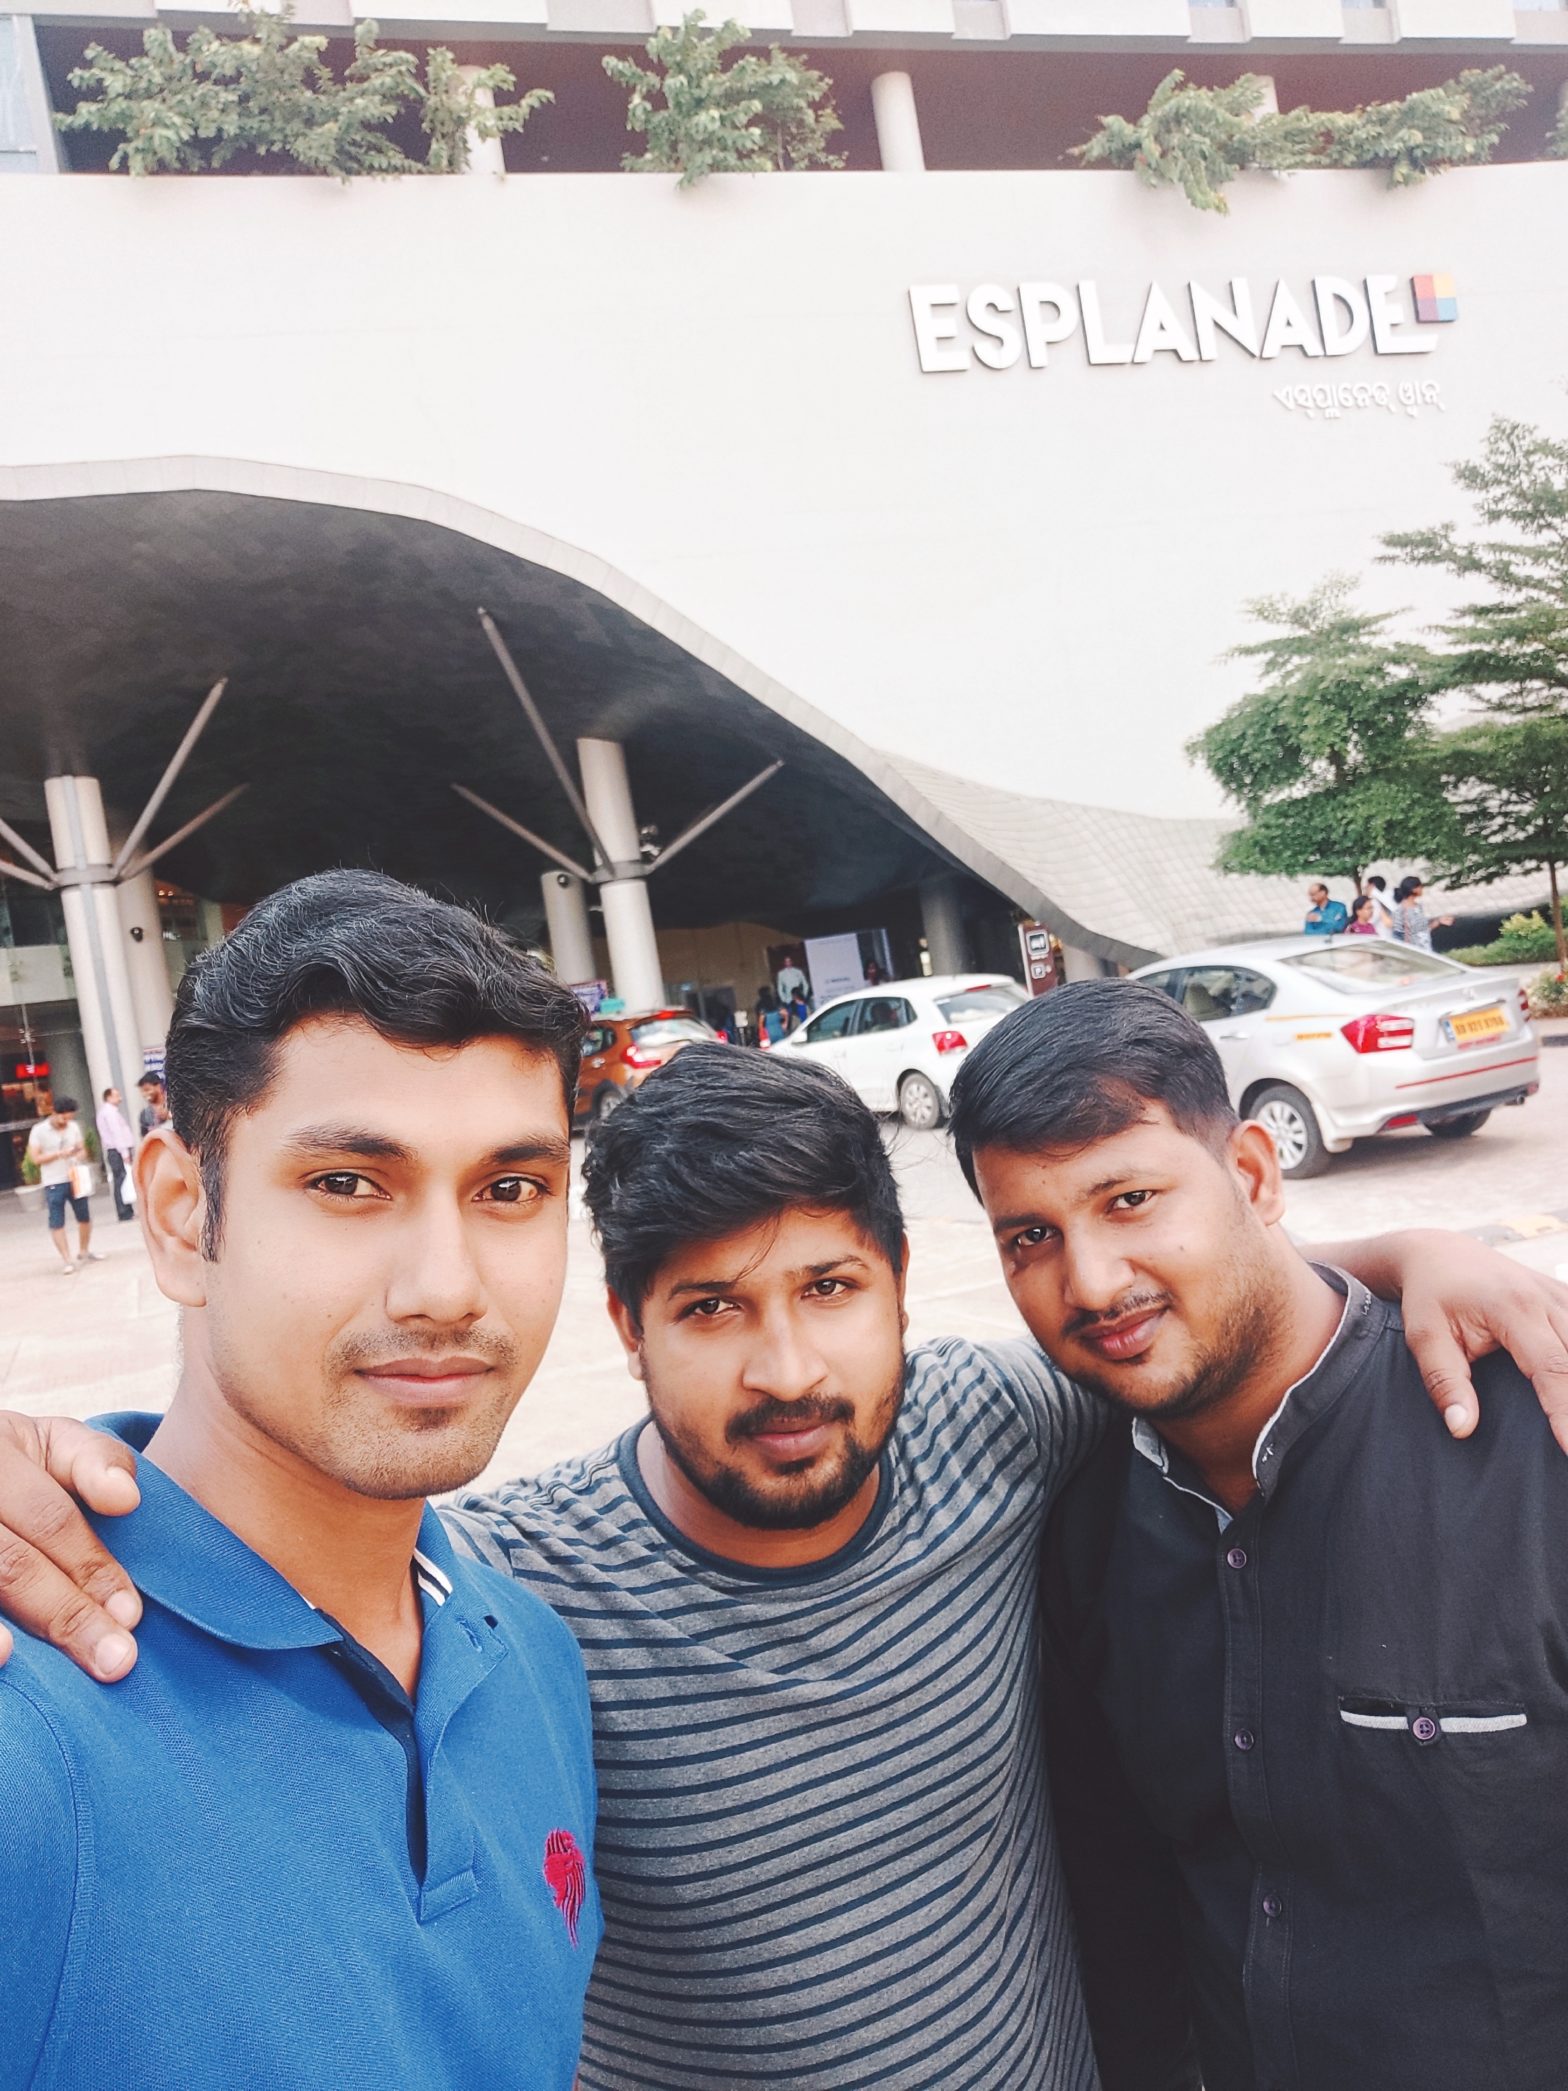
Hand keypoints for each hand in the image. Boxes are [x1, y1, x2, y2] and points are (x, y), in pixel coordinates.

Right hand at [0, 1416, 142, 1680]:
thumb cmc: (18, 1466)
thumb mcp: (55, 1445)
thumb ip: (94, 1462)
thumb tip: (126, 1499)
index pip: (51, 1519)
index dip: (91, 1567)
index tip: (132, 1615)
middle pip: (11, 1564)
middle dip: (65, 1615)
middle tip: (115, 1660)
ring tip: (36, 1666)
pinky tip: (0, 1659)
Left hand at [1338, 1231, 1567, 1448]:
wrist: (1439, 1254)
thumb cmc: (1429, 1298)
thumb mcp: (1424, 1338)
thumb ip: (1444, 1382)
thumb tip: (1462, 1428)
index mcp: (1512, 1308)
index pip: (1551, 1369)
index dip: (1565, 1413)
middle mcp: (1546, 1299)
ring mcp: (1561, 1295)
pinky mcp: (1566, 1297)